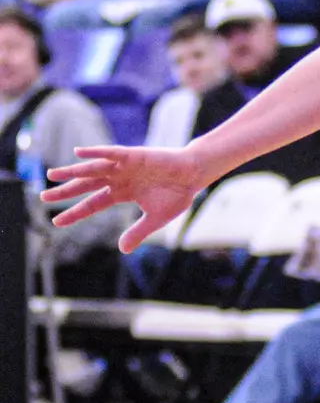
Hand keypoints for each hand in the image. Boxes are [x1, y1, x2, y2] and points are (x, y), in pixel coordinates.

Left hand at [41, 146, 206, 253]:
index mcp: (122, 194)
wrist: (194, 174)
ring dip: (73, 171)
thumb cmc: (177, 195)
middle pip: (86, 185)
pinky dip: (95, 152)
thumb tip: (122, 250)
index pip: (93, 204)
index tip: (56, 221)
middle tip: (43, 196)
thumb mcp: (155, 219)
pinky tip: (78, 152)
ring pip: (93, 169)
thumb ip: (138, 232)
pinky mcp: (133, 155)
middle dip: (65, 191)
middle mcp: (118, 179)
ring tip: (52, 174)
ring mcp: (124, 166)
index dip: (75, 212)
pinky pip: (110, 153)